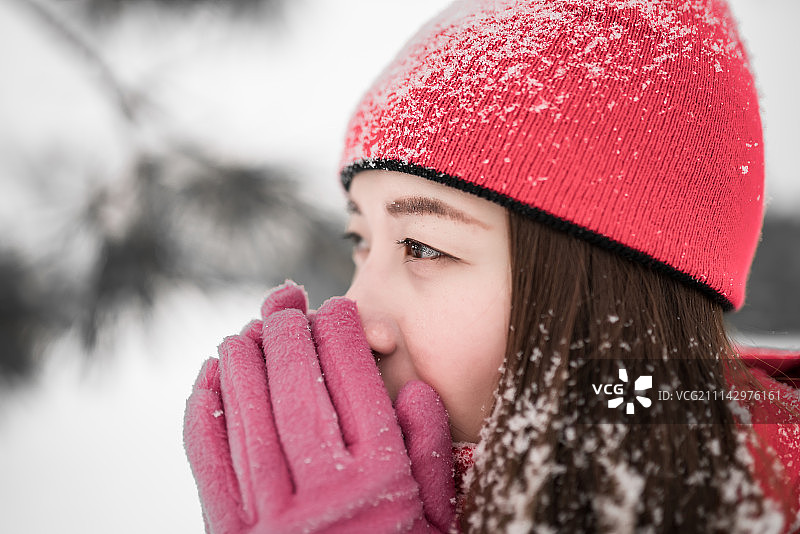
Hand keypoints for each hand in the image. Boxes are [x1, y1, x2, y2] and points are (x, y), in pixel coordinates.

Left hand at [183, 282, 455, 532]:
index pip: (359, 382)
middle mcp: (328, 495)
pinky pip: (210, 463)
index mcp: (385, 482)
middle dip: (291, 333)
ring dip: (245, 361)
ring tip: (247, 327)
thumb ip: (434, 454)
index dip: (344, 332)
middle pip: (300, 388)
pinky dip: (204, 412)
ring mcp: (275, 518)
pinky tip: (209, 375)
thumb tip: (414, 386)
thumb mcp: (443, 519)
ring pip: (251, 416)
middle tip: (286, 301)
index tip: (338, 308)